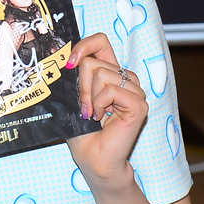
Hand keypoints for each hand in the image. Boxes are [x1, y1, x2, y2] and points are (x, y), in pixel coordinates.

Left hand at [66, 33, 147, 185]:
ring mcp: (135, 91)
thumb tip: (64, 60)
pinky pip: (112, 89)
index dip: (84, 46)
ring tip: (93, 115)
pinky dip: (100, 103)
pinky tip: (102, 118)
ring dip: (90, 96)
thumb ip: (74, 78)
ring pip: (102, 73)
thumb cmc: (85, 136)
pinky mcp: (138, 104)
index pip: (100, 42)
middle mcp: (125, 79)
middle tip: (83, 107)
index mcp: (110, 75)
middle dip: (80, 85)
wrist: (95, 161)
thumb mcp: (74, 100)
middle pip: (94, 61)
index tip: (69, 63)